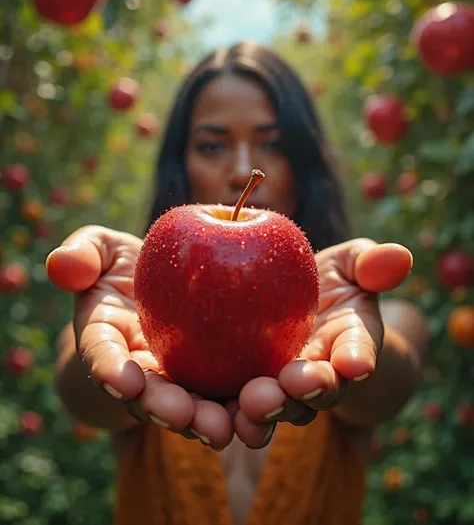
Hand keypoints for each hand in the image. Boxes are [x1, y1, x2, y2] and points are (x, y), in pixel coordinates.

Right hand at [47, 225, 234, 450]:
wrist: (158, 288)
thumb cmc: (124, 267)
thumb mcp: (101, 250)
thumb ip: (83, 253)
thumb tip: (61, 263)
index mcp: (105, 338)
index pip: (101, 355)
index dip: (108, 369)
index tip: (121, 381)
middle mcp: (137, 370)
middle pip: (147, 396)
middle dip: (163, 409)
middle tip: (181, 414)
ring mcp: (175, 381)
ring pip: (188, 407)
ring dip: (204, 420)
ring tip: (223, 427)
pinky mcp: (211, 381)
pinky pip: (226, 396)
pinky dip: (242, 406)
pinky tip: (264, 410)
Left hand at [233, 239, 412, 447]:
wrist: (295, 306)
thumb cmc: (330, 281)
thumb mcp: (350, 264)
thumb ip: (368, 263)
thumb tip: (400, 255)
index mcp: (351, 344)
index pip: (358, 351)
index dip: (357, 356)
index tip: (356, 362)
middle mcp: (321, 376)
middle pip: (317, 391)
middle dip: (308, 391)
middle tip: (295, 384)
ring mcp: (284, 390)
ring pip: (278, 408)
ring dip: (266, 411)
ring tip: (251, 405)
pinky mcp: (246, 392)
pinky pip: (236, 407)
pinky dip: (225, 413)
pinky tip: (206, 413)